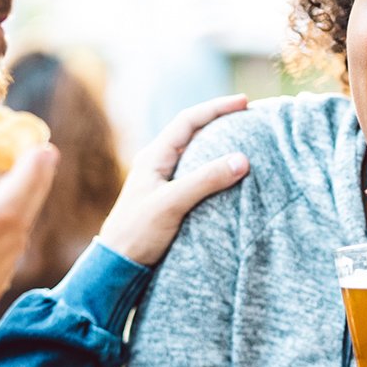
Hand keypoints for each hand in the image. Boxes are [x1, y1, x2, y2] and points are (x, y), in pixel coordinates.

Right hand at [0, 114, 57, 348]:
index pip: (2, 211)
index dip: (30, 179)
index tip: (42, 149)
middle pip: (17, 228)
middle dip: (34, 187)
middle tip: (41, 154)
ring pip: (14, 249)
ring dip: (19, 212)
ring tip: (4, 183)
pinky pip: (4, 269)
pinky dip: (6, 240)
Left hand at [98, 95, 249, 265]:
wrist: (117, 265)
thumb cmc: (137, 232)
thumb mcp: (172, 203)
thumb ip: (206, 180)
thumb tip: (243, 159)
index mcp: (154, 156)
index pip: (188, 121)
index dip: (216, 108)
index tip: (244, 102)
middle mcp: (158, 163)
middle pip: (193, 132)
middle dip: (220, 121)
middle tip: (249, 117)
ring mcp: (163, 181)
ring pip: (195, 153)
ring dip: (219, 144)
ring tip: (245, 140)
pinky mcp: (170, 199)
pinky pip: (197, 174)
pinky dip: (215, 168)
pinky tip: (230, 175)